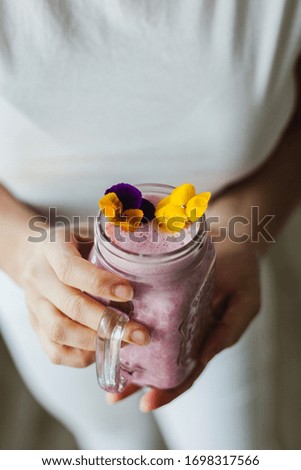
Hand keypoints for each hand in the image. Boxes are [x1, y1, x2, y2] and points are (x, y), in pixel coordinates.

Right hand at [21, 226, 149, 367]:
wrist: (31, 254)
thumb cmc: (70, 242)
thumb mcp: (86, 231)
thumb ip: (109, 242)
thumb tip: (147, 260)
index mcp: (51, 249)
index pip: (70, 269)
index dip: (100, 284)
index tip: (130, 293)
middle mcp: (38, 278)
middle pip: (70, 306)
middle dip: (108, 323)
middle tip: (140, 333)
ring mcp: (34, 305)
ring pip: (61, 332)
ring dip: (97, 342)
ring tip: (125, 342)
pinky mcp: (35, 326)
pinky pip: (55, 351)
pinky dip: (81, 357)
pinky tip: (104, 350)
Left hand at [107, 188, 260, 410]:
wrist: (233, 240)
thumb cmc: (242, 274)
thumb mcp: (244, 304)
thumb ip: (228, 331)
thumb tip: (203, 357)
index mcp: (204, 340)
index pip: (185, 373)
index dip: (168, 391)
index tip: (146, 404)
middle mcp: (183, 332)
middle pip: (159, 364)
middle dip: (136, 381)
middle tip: (112, 396)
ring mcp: (170, 314)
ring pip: (144, 340)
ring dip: (124, 354)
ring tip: (101, 366)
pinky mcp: (158, 292)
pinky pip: (140, 310)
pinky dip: (124, 319)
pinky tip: (105, 325)